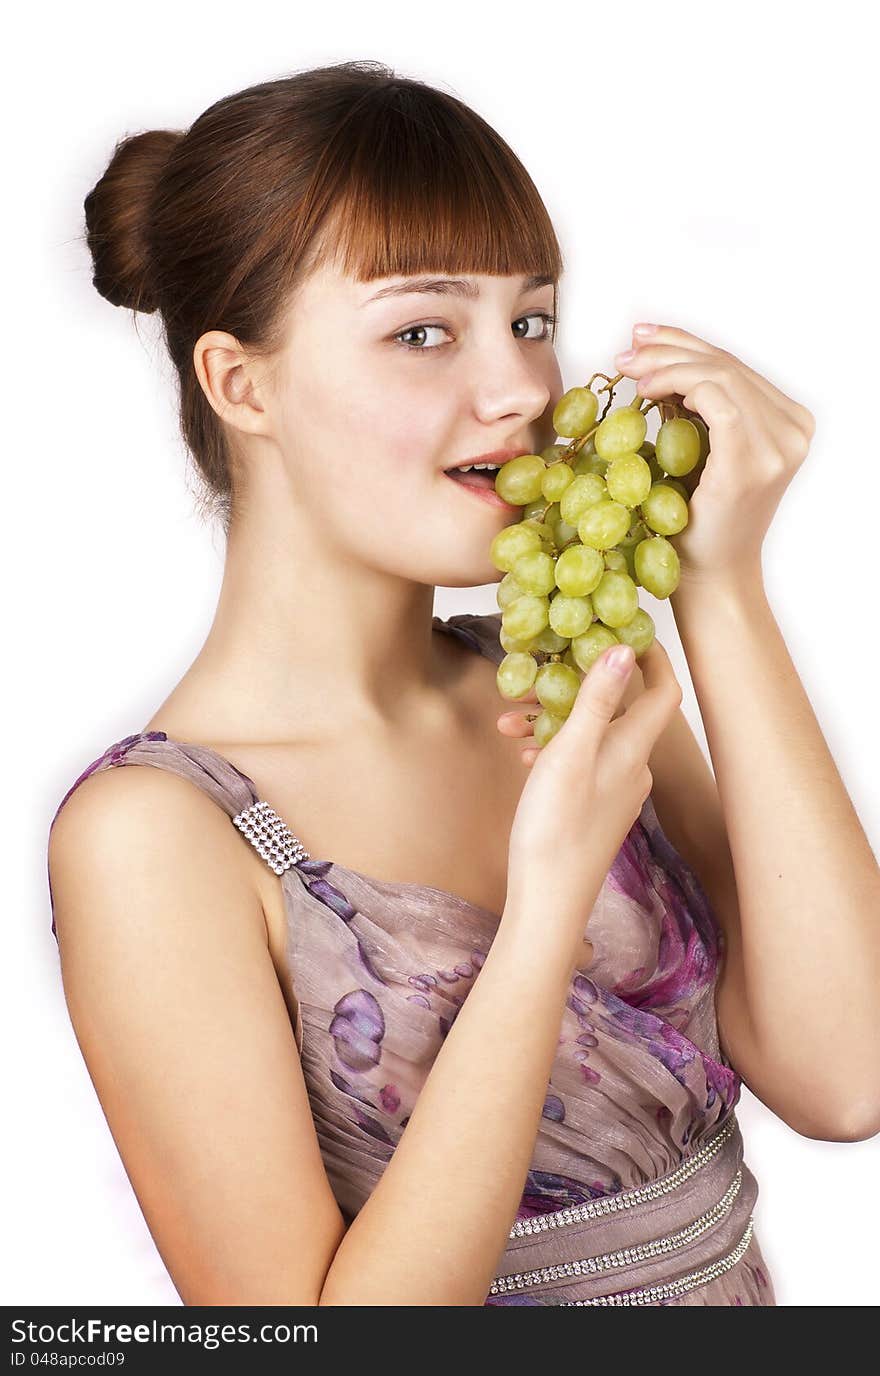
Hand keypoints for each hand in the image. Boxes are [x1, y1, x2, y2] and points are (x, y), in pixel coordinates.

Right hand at [498, 641, 681, 948]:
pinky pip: (581, 762)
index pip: (663, 690)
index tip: (622, 630)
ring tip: (509, 718)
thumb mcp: (571, 752)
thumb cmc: (557, 826)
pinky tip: (521, 753)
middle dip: (579, 684)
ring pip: (592, 736)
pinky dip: (553, 748)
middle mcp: (634, 767)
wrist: (548, 899)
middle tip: (542, 670)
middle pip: (620, 708)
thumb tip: (623, 648)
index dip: (652, 656)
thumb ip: (597, 700)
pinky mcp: (595, 809)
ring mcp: (615, 790)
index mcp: (635, 748)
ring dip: (554, 718)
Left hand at [614, 323, 815, 582]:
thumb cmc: (697, 523)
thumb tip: (651, 355)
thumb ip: (695, 407)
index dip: (685, 343)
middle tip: (627, 348)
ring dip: (667, 365)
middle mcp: (792, 429)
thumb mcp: (699, 452)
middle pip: (727, 365)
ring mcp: (779, 445)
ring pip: (721, 375)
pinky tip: (647, 392)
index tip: (642, 338)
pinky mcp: (753, 460)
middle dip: (670, 348)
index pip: (733, 366)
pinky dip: (678, 385)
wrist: (709, 578)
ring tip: (628, 369)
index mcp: (787, 423)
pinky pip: (717, 400)